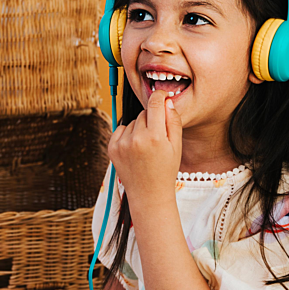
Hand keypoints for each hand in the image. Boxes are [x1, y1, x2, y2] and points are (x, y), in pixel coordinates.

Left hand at [107, 88, 181, 208]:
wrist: (148, 195)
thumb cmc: (165, 171)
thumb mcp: (176, 146)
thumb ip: (173, 120)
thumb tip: (166, 100)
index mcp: (155, 137)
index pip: (155, 103)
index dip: (160, 96)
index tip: (162, 95)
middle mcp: (136, 139)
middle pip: (144, 112)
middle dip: (152, 119)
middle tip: (157, 137)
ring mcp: (122, 144)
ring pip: (133, 121)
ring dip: (139, 128)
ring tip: (146, 147)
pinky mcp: (112, 148)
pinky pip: (121, 129)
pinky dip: (128, 135)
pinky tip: (135, 149)